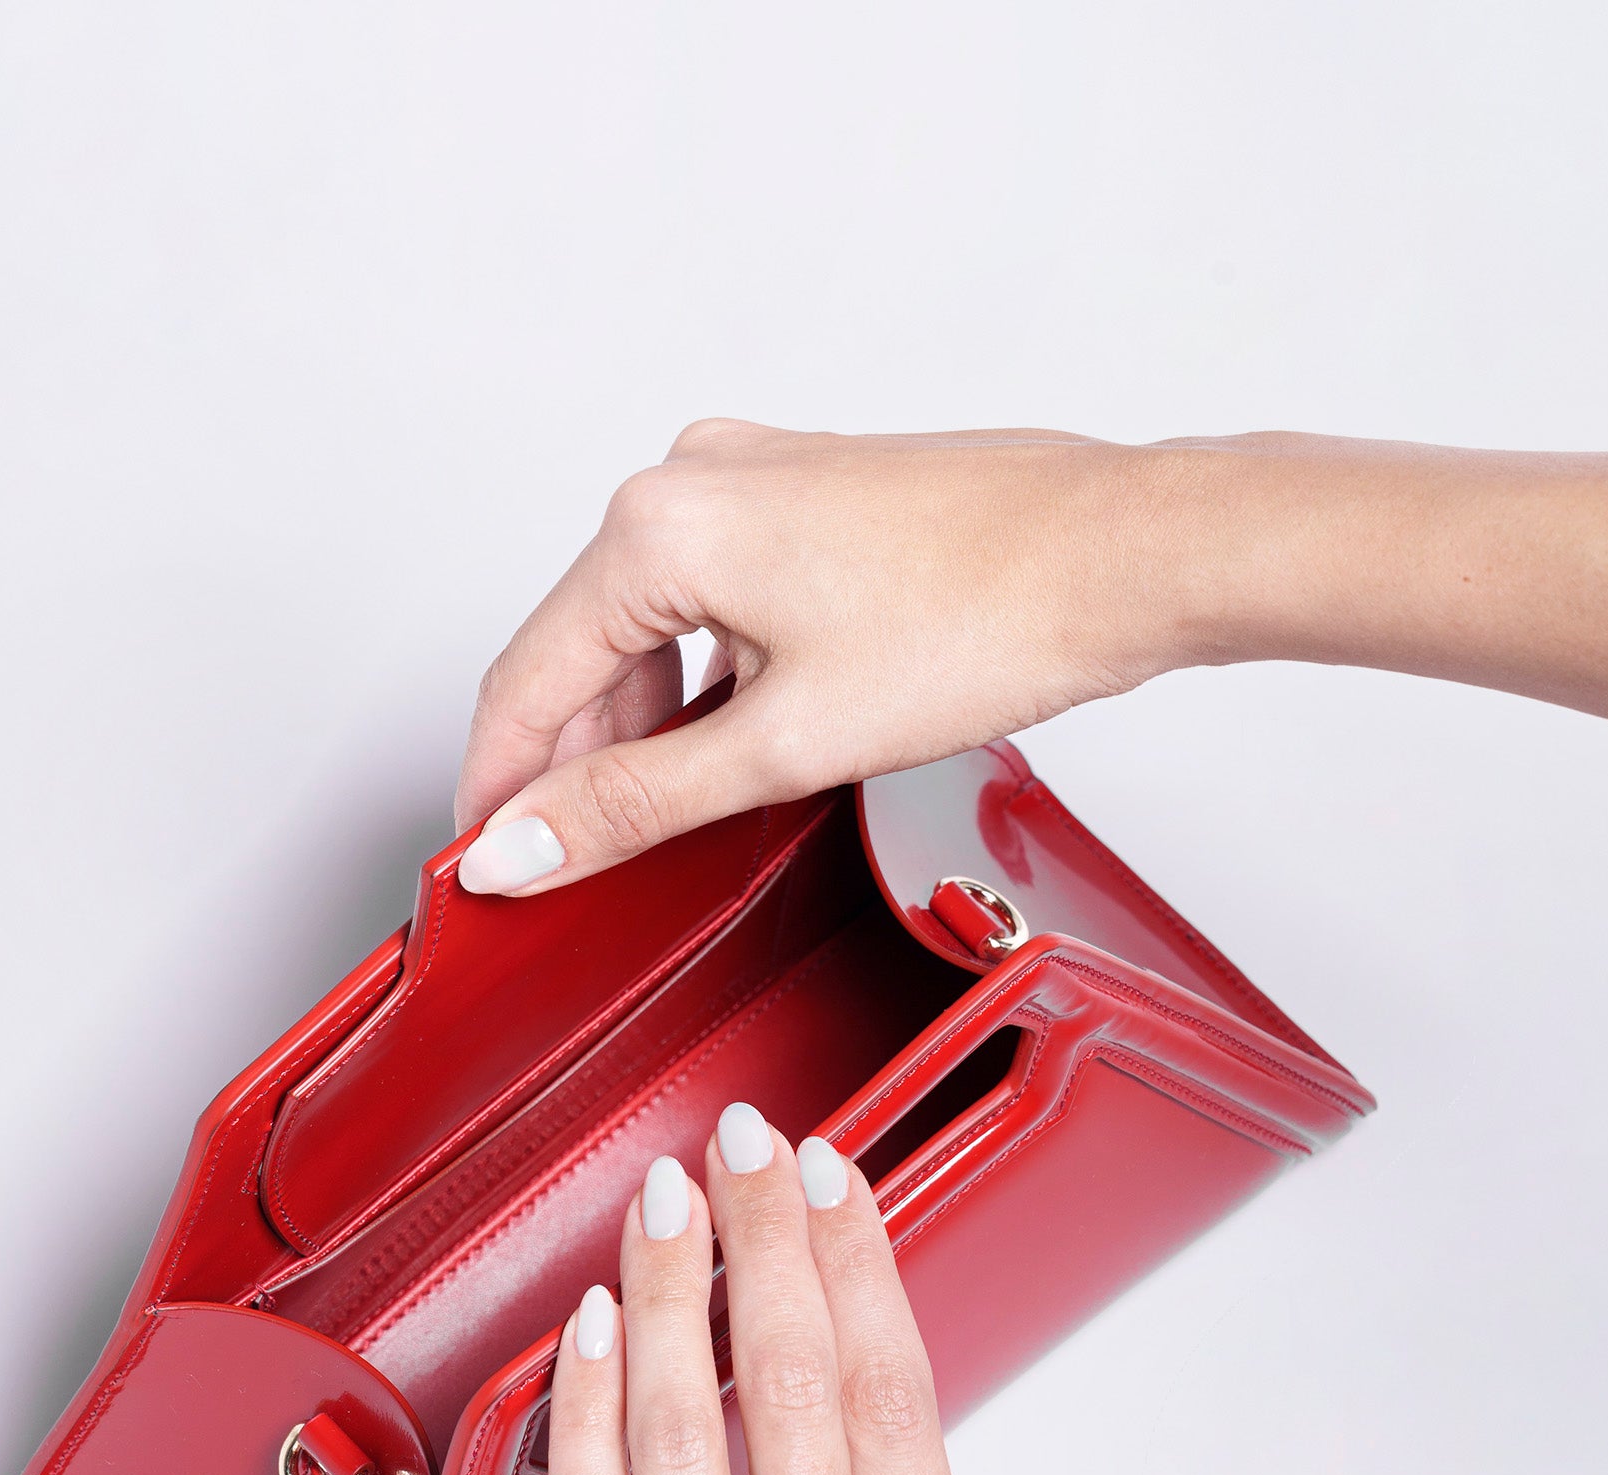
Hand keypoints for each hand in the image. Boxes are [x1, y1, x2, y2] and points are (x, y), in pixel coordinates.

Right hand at [454, 422, 1607, 895]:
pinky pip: (710, 602)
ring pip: (649, 629)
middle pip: (582, 650)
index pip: (525, 677)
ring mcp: (755, 478)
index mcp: (660, 522)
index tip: (483, 862)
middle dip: (572, 762)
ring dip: (642, 728)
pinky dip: (702, 682)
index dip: (499, 786)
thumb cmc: (989, 620)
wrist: (1124, 557)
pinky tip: (728, 749)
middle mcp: (693, 477)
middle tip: (570, 864)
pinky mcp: (808, 498)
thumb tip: (524, 845)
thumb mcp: (781, 745)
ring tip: (659, 822)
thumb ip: (633, 803)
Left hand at [547, 1104, 1152, 1474]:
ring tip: (663, 1201)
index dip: (857, 1263)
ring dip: (674, 1289)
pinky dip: (593, 1411)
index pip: (900, 1394)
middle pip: (801, 1378)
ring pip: (694, 1428)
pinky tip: (593, 1332)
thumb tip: (849, 1435)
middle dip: (766, 1231)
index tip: (830, 1180)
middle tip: (743, 1140)